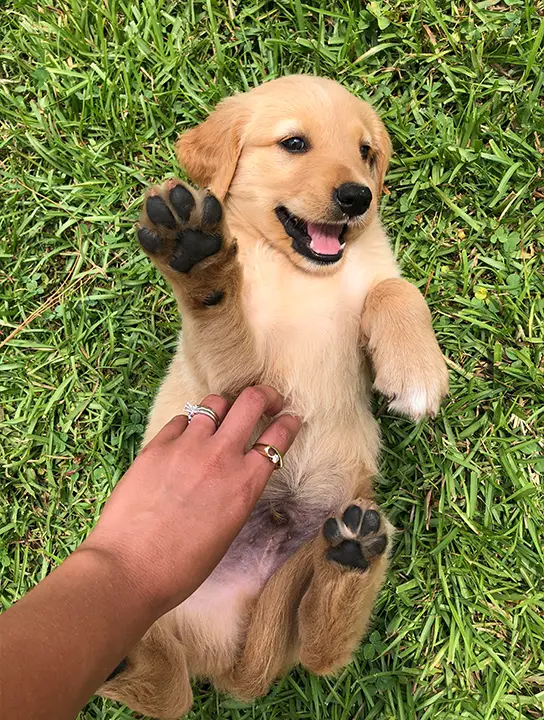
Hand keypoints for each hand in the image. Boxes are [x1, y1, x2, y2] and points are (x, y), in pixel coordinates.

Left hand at [78, 386, 300, 618]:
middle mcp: (221, 457)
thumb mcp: (228, 530)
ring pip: (214, 403)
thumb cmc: (182, 565)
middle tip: (265, 400)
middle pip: (250, 402)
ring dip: (224, 408)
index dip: (288, 422)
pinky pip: (181, 420)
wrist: (129, 568)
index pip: (278, 437)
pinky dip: (189, 424)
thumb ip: (237, 493)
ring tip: (222, 417)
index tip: (290, 417)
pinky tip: (185, 437)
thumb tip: (235, 475)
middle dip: (264, 395)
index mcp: (246, 484)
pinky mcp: (157, 445)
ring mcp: (187, 446)